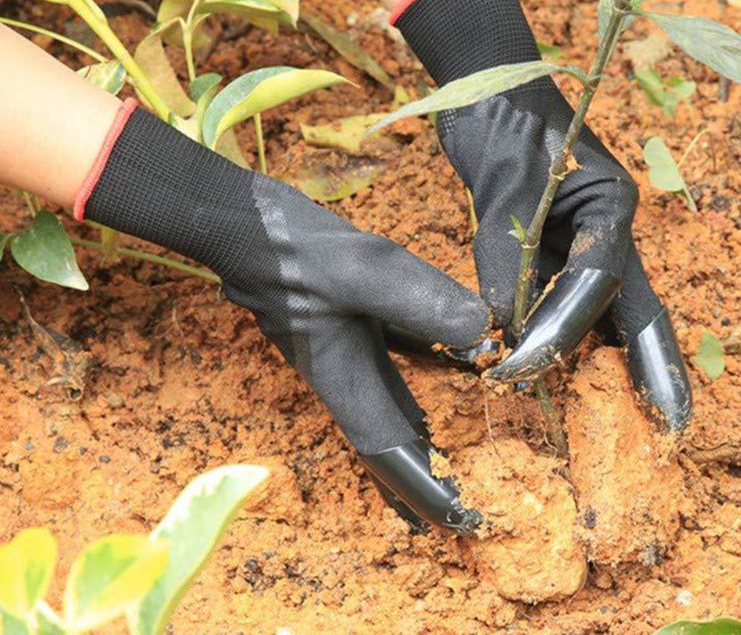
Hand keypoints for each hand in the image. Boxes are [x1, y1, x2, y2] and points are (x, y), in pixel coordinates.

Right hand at [81, 105, 487, 532]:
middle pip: (388, 439)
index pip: (388, 448)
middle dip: (421, 477)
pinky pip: (390, 368)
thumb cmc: (295, 251)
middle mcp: (346, 372)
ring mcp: (344, 350)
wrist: (250, 226)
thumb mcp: (365, 271)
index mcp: (346, 377)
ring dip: (417, 437)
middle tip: (459, 509)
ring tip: (449, 461)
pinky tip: (436, 374)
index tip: (457, 520)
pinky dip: (413, 386)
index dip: (421, 488)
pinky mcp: (349, 324)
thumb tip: (482, 331)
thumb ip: (420, 301)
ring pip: (388, 405)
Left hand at [394, 0, 691, 429]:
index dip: (562, 329)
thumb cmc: (501, 121)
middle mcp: (607, 230)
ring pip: (601, 312)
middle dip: (649, 365)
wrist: (485, 92)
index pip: (597, 281)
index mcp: (611, 205)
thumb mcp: (504, 186)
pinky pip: (563, 303)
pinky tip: (559, 374)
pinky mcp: (553, 249)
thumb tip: (502, 327)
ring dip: (603, 362)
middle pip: (631, 307)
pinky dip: (559, 337)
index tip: (523, 364)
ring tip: (619, 420)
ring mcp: (583, 242)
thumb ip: (506, 257)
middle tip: (669, 425)